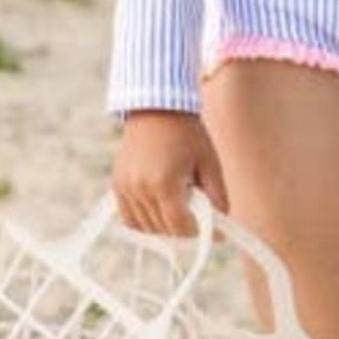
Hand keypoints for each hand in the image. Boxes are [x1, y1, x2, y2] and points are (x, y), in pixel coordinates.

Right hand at [112, 109, 229, 235]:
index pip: (180, 226)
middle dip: (182, 226)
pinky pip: (129, 219)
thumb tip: (222, 230)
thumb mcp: (210, 163)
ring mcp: (125, 188)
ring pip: (146, 228)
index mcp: (164, 183)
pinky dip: (144, 220)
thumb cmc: (188, 135)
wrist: (157, 108)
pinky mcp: (117, 185)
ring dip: (163, 225)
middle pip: (163, 230)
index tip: (206, 222)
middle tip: (194, 210)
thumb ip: (217, 198)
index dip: (197, 230)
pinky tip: (158, 206)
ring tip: (176, 204)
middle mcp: (140, 188)